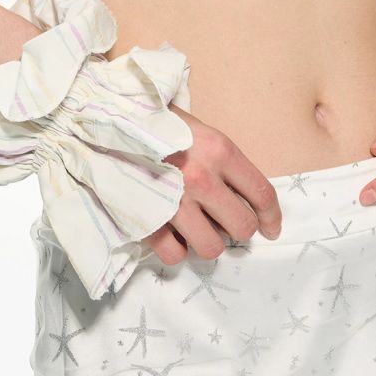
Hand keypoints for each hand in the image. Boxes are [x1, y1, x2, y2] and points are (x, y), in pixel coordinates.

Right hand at [143, 105, 283, 263]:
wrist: (103, 120)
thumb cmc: (154, 122)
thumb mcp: (196, 128)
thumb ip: (220, 158)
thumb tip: (240, 193)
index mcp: (219, 151)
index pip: (262, 194)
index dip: (272, 217)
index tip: (271, 228)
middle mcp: (202, 179)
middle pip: (242, 228)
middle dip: (237, 229)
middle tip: (225, 222)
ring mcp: (175, 203)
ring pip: (211, 248)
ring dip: (206, 241)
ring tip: (194, 227)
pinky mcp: (148, 220)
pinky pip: (175, 255)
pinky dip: (174, 248)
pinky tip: (169, 232)